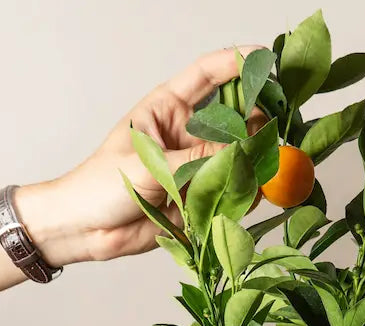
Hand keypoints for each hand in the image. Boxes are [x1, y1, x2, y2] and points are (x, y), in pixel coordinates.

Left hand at [16, 46, 263, 266]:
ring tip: (267, 166)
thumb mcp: (149, 167)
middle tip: (278, 124)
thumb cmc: (100, 186)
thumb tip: (240, 154)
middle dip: (257, 118)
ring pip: (237, 158)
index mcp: (167, 109)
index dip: (234, 63)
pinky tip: (253, 194)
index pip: (205, 76)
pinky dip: (245, 194)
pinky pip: (232, 193)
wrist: (86, 230)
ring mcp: (196, 167)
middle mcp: (187, 135)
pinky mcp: (200, 198)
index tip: (263, 56)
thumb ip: (197, 162)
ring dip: (254, 161)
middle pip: (232, 117)